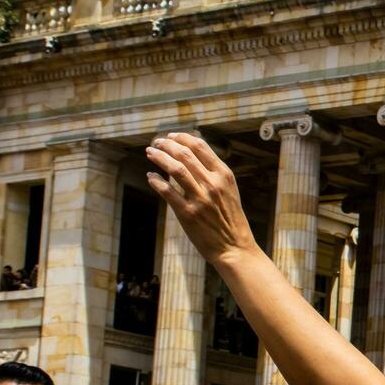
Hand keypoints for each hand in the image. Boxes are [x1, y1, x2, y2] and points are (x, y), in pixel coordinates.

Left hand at [146, 133, 256, 265]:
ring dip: (159, 157)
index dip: (182, 137)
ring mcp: (200, 198)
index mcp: (225, 175)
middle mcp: (213, 184)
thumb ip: (214, 174)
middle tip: (156, 143)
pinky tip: (150, 176)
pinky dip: (156, 181)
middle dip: (166, 144)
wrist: (235, 248)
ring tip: (150, 152)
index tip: (170, 136)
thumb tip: (192, 156)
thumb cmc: (231, 219)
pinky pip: (167, 191)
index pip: (200, 146)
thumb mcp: (229, 191)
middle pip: (184, 154)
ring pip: (174, 169)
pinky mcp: (187, 213)